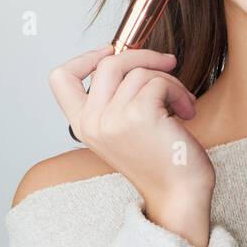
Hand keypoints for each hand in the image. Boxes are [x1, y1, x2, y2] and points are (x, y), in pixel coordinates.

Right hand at [49, 45, 214, 246]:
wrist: (179, 195)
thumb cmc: (161, 163)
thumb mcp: (124, 129)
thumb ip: (116, 99)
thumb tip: (127, 54)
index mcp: (83, 126)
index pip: (60, 78)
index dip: (85, 57)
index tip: (112, 51)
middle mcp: (92, 122)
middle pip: (108, 63)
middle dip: (142, 57)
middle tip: (167, 65)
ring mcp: (113, 118)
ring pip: (139, 71)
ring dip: (169, 81)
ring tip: (181, 103)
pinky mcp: (139, 114)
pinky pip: (159, 81)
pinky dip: (178, 91)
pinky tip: (185, 111)